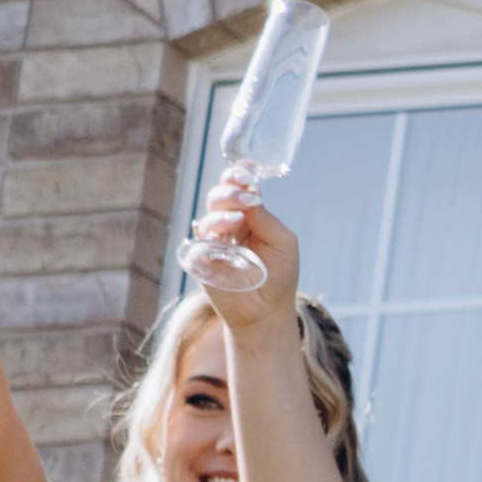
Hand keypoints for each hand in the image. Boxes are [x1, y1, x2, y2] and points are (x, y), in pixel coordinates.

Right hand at [185, 182, 299, 324]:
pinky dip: (210, 239)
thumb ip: (266, 219)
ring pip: (209, 218)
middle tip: (246, 197)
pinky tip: (223, 240)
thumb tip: (251, 194)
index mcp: (248, 214)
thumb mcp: (283, 242)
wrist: (268, 309)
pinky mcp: (201, 260)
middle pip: (219, 197)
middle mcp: (227, 223)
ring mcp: (212, 241)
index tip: (245, 172)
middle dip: (230, 192)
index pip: (236, 187)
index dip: (237, 176)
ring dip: (222, 214)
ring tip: (238, 219)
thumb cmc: (279, 273)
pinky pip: (198, 244)